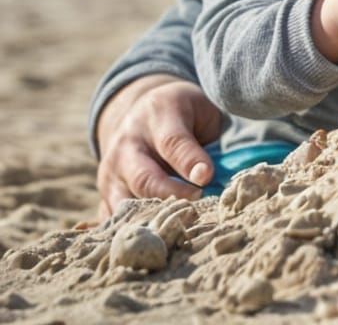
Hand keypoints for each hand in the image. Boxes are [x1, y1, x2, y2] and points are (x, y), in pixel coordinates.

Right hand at [96, 75, 221, 218]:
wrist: (139, 111)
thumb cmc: (183, 113)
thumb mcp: (200, 109)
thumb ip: (213, 136)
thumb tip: (220, 176)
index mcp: (157, 116)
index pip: (172, 142)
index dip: (189, 161)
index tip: (206, 177)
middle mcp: (128, 144)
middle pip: (144, 178)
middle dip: (172, 195)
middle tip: (198, 203)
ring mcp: (112, 171)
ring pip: (125, 203)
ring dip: (153, 218)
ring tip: (180, 228)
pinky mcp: (105, 193)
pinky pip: (112, 219)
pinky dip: (133, 231)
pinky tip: (154, 241)